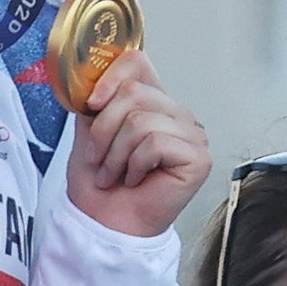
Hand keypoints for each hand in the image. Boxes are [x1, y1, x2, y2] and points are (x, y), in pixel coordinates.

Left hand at [62, 46, 210, 239]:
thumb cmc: (99, 184)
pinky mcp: (198, 158)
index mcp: (154, 102)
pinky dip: (134, 164)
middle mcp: (177, 114)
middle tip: (98, 159)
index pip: (138, 62)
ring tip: (113, 174)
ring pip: (141, 120)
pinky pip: (155, 142)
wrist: (103, 223)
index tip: (92, 104)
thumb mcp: (88, 130)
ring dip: (115, 153)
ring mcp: (192, 136)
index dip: (111, 78)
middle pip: (134, 93)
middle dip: (104, 130)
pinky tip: (136, 180)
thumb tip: (91, 78)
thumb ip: (96, 99)